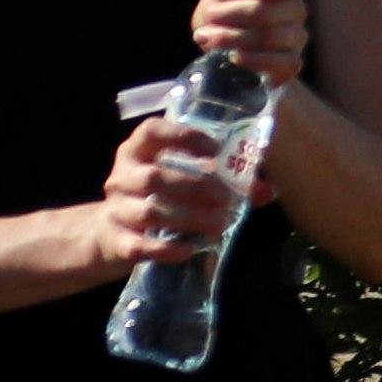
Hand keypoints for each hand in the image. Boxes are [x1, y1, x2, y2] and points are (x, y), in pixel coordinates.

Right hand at [92, 120, 233, 273]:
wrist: (113, 233)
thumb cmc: (159, 196)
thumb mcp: (182, 179)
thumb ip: (224, 180)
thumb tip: (268, 191)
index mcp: (138, 150)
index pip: (151, 131)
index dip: (184, 137)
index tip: (216, 150)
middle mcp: (122, 176)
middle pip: (154, 177)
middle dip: (194, 186)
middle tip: (226, 198)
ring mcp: (116, 209)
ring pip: (148, 213)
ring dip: (187, 218)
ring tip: (219, 225)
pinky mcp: (115, 241)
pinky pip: (138, 246)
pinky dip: (165, 249)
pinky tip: (189, 249)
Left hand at [190, 0, 312, 89]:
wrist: (222, 55)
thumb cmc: (226, 16)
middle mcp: (296, 11)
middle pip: (276, 8)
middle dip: (236, 11)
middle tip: (211, 15)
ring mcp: (296, 38)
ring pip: (273, 35)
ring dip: (235, 36)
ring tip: (207, 38)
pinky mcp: (291, 64)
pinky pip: (280, 61)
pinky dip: (254, 58)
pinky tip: (232, 56)